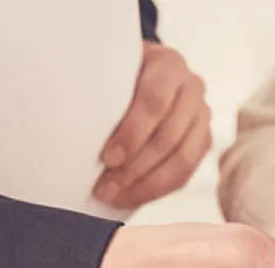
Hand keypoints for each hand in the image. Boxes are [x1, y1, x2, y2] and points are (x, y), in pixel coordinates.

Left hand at [94, 42, 211, 208]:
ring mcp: (201, 117)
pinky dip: (157, 190)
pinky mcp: (203, 142)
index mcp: (168, 64)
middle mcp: (192, 88)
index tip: (107, 157)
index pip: (154, 102)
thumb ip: (99, 90)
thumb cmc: (116, 73)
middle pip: (169, 135)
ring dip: (146, 184)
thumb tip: (71, 131)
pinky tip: (131, 196)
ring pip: (182, 159)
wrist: (139, 72)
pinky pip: (185, 174)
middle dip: (135, 166)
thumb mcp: (107, 70)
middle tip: (105, 187)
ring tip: (115, 196)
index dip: (132, 133)